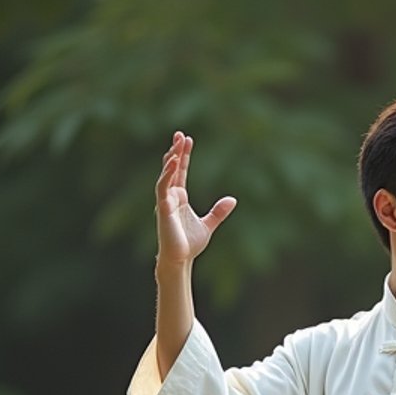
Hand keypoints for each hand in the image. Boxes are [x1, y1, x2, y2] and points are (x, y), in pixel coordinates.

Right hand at [155, 131, 236, 268]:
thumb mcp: (209, 225)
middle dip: (176, 151)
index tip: (187, 139)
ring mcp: (165, 202)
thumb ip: (218, 212)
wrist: (181, 260)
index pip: (181, 172)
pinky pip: (162, 188)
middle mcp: (171, 197)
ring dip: (171, 159)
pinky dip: (167, 175)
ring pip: (166, 175)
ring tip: (177, 144)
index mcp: (180, 198)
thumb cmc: (190, 244)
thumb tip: (232, 200)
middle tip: (180, 134)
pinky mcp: (163, 209)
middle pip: (172, 169)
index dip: (184, 156)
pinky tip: (173, 163)